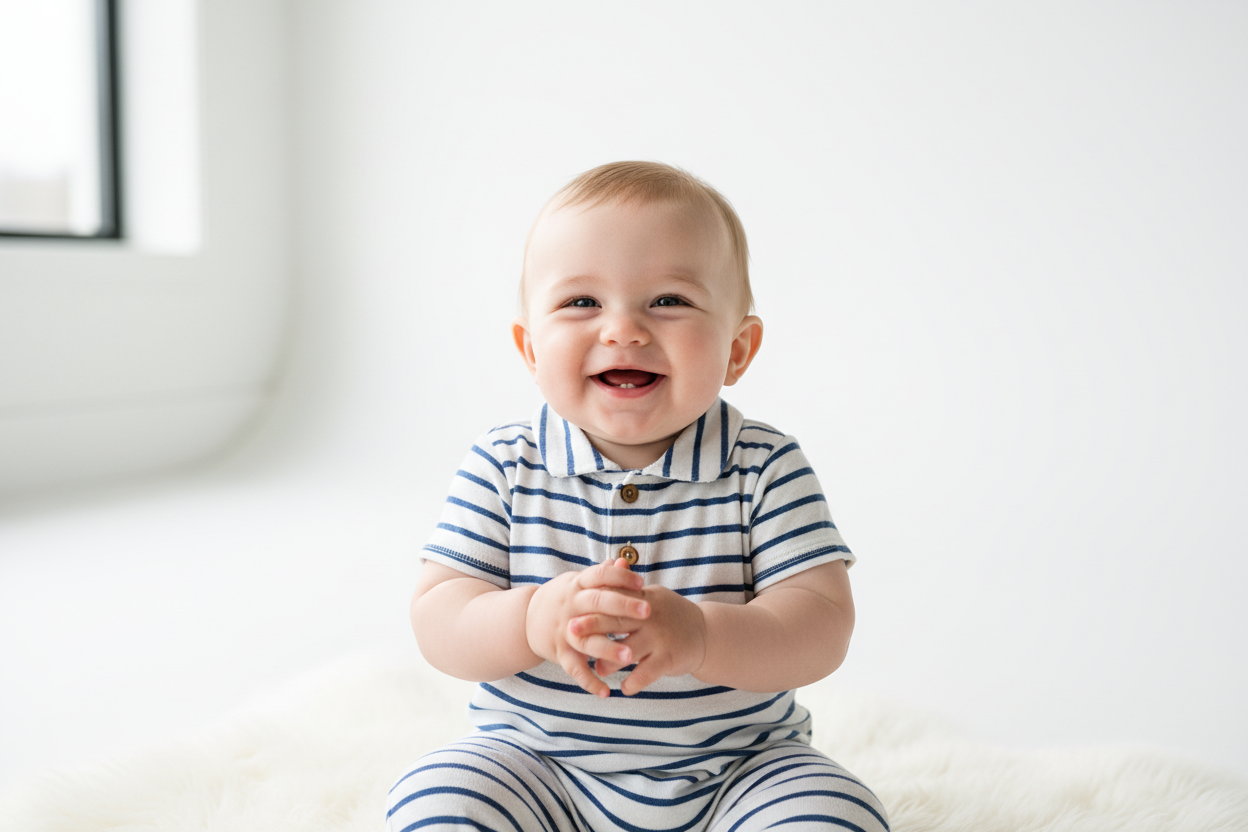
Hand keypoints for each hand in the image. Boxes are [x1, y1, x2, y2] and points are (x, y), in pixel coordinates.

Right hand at [525, 559, 649, 697]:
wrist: (526, 618)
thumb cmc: (564, 597)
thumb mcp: (579, 582)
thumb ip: (603, 574)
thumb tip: (624, 561)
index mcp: (578, 584)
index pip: (600, 575)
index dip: (620, 577)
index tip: (641, 583)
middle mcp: (571, 605)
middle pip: (598, 603)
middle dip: (623, 606)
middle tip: (648, 611)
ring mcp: (564, 629)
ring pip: (587, 639)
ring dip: (608, 648)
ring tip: (631, 657)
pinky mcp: (559, 652)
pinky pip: (574, 668)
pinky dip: (589, 681)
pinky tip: (606, 692)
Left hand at [568, 581, 706, 695]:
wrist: (706, 634)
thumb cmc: (669, 615)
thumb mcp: (651, 597)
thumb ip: (625, 592)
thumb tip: (597, 584)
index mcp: (644, 598)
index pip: (615, 597)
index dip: (593, 602)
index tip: (571, 606)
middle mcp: (650, 616)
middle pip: (617, 620)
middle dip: (593, 626)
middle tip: (571, 631)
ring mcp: (660, 638)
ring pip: (628, 650)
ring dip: (609, 661)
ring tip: (597, 669)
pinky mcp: (669, 658)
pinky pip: (646, 673)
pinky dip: (633, 682)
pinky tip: (624, 689)